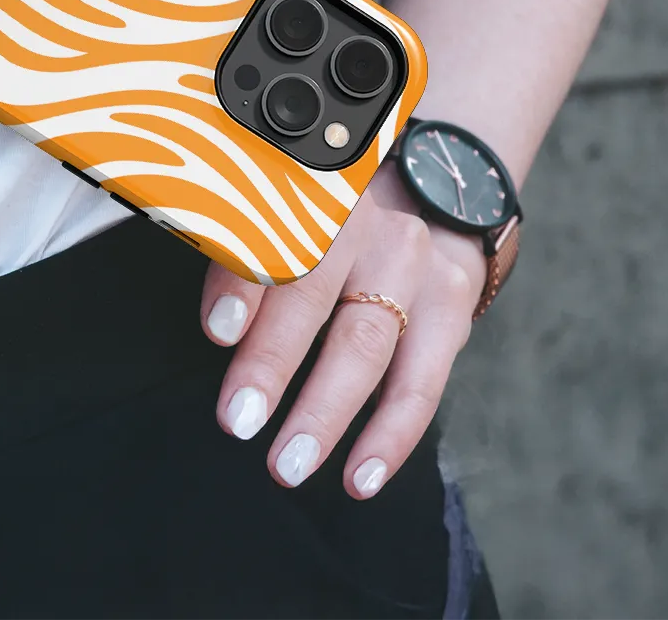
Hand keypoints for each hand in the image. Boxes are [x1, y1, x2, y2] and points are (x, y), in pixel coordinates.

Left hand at [200, 165, 485, 493]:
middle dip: (274, 361)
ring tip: (288, 464)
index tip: (217, 333)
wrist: (426, 192)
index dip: (244, 283)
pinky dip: (390, 435)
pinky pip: (422, 381)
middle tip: (237, 420)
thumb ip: (244, 253)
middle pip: (315, 291)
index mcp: (311, 191)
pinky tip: (360, 477)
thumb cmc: (323, 217)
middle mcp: (366, 220)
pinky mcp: (450, 303)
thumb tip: (218, 325)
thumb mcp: (282, 214)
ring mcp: (414, 262)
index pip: (272, 235)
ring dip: (325, 411)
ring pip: (366, 344)